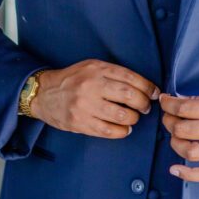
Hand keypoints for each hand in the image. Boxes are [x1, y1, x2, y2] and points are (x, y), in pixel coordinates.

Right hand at [32, 60, 159, 138]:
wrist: (44, 94)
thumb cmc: (73, 80)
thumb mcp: (91, 67)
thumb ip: (113, 73)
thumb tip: (143, 85)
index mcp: (97, 69)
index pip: (130, 78)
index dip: (147, 87)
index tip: (154, 93)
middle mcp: (91, 86)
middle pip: (129, 96)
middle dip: (143, 104)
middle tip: (145, 107)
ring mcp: (85, 106)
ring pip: (122, 116)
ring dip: (134, 119)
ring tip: (133, 117)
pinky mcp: (80, 123)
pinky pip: (109, 131)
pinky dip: (122, 131)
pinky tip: (124, 128)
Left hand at [159, 91, 198, 180]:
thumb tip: (180, 101)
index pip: (183, 108)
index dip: (168, 105)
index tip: (164, 102)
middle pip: (181, 129)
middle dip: (169, 122)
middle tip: (168, 118)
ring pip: (188, 151)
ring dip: (175, 143)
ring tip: (175, 136)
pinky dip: (187, 174)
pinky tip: (174, 169)